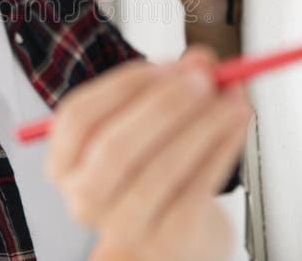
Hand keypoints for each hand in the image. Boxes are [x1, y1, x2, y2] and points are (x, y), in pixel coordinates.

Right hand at [45, 48, 250, 260]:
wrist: (174, 239)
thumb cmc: (153, 174)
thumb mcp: (148, 125)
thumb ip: (169, 87)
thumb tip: (201, 62)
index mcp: (65, 164)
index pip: (78, 118)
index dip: (122, 87)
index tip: (165, 66)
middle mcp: (85, 199)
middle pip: (115, 147)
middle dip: (164, 106)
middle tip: (203, 78)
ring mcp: (124, 225)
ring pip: (162, 168)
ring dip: (204, 125)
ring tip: (232, 100)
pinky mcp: (169, 240)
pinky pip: (198, 188)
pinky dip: (222, 149)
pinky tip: (236, 126)